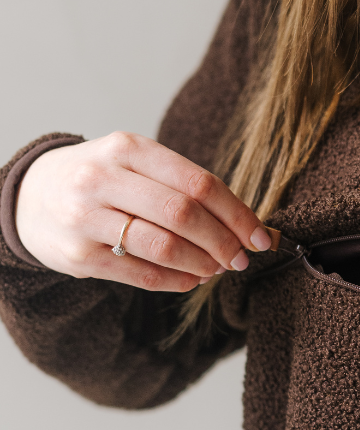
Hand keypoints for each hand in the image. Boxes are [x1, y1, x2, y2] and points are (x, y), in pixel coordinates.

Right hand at [14, 131, 272, 291]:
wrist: (29, 195)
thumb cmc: (103, 178)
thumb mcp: (136, 162)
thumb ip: (184, 185)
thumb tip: (244, 224)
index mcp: (129, 148)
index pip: (199, 182)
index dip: (237, 213)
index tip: (260, 235)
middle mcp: (103, 179)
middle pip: (184, 214)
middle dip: (224, 241)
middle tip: (242, 258)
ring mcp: (86, 218)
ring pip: (164, 247)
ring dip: (203, 263)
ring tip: (219, 268)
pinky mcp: (78, 256)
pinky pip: (140, 274)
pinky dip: (176, 281)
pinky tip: (191, 279)